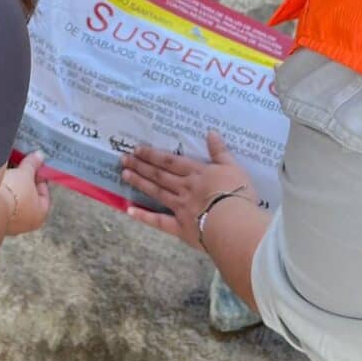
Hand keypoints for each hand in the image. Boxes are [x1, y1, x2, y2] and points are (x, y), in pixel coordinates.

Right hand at [2, 151, 51, 235]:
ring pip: (12, 202)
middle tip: (20, 168)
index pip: (44, 194)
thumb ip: (32, 164)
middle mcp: (24, 224)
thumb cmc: (12, 193)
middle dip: (23, 182)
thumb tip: (39, 156)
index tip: (34, 167)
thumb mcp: (25, 173)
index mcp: (39, 215)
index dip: (39, 178)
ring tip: (5, 173)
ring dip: (10, 188)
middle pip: (27, 198)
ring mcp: (7, 225)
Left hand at [120, 131, 253, 248]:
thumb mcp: (233, 168)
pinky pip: (159, 222)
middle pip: (159, 174)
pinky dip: (144, 216)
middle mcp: (184, 187)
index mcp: (197, 173)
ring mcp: (180, 207)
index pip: (171, 161)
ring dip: (140, 182)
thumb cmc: (237, 195)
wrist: (234, 224)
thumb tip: (211, 132)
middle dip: (141, 165)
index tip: (138, 149)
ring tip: (124, 174)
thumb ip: (220, 151)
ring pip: (156, 192)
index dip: (154, 154)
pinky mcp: (180, 227)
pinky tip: (129, 210)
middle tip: (124, 158)